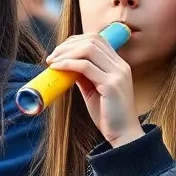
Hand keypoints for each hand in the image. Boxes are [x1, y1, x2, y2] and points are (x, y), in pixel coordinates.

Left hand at [47, 33, 143, 147]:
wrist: (123, 135)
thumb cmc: (108, 115)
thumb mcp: (93, 90)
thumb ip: (84, 75)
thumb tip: (66, 64)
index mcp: (119, 65)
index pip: (97, 39)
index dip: (76, 41)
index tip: (59, 51)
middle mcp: (121, 66)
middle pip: (92, 40)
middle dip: (68, 45)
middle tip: (52, 56)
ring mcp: (117, 74)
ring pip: (89, 49)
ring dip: (66, 53)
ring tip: (52, 62)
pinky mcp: (111, 85)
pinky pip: (86, 67)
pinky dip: (68, 64)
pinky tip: (58, 68)